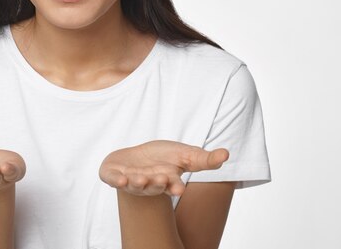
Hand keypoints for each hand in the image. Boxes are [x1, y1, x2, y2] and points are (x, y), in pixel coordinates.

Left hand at [99, 140, 228, 196]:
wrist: (136, 158)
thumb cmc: (163, 158)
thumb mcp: (186, 155)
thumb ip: (205, 159)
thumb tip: (227, 154)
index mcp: (166, 181)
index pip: (172, 185)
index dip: (174, 186)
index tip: (179, 187)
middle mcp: (149, 184)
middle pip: (153, 186)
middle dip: (157, 183)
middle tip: (161, 178)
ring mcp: (130, 181)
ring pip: (135, 185)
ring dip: (138, 182)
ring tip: (142, 177)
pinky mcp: (113, 175)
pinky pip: (113, 180)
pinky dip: (115, 181)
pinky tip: (120, 180)